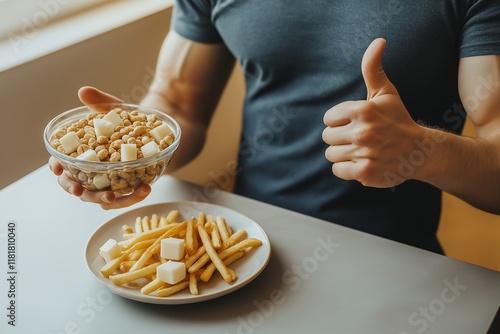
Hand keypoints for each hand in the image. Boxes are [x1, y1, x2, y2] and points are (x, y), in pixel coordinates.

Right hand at [48, 86, 150, 208]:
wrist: (155, 132)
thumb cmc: (127, 123)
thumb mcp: (115, 110)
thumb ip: (100, 103)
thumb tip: (84, 91)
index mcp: (81, 154)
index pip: (61, 163)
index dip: (56, 167)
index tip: (58, 169)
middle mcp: (91, 172)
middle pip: (76, 186)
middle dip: (76, 190)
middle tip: (80, 192)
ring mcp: (109, 182)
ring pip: (100, 198)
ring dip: (105, 200)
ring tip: (113, 196)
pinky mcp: (127, 188)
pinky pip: (125, 198)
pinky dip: (134, 196)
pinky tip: (144, 188)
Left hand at [322, 38, 422, 187]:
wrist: (419, 151)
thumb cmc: (397, 119)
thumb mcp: (385, 92)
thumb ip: (373, 68)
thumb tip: (378, 41)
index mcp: (362, 110)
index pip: (328, 119)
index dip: (339, 121)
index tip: (356, 123)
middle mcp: (363, 132)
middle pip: (327, 137)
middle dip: (340, 138)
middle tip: (359, 138)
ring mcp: (364, 154)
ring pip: (331, 154)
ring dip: (343, 153)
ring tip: (361, 150)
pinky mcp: (365, 173)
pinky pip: (337, 170)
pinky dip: (346, 168)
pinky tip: (362, 162)